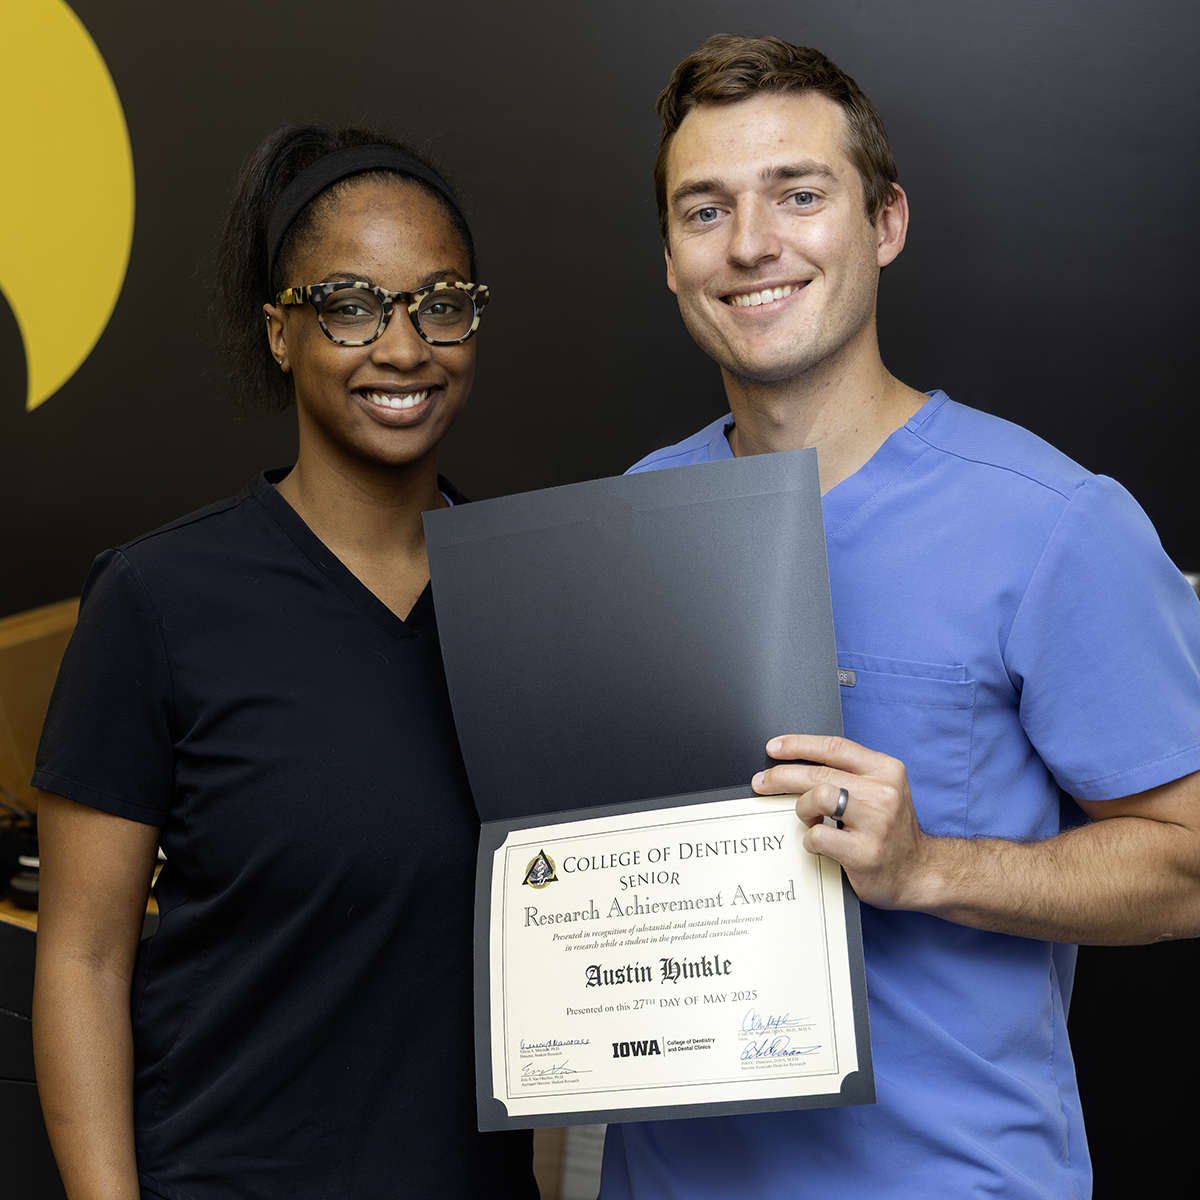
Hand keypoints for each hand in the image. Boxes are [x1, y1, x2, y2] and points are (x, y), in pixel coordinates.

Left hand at [753, 734, 930, 910]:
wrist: (920, 873)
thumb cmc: (891, 830)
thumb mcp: (881, 790)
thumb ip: (849, 774)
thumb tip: (798, 763)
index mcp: (885, 770)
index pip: (834, 747)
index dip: (798, 744)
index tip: (774, 747)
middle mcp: (883, 792)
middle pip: (818, 772)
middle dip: (781, 776)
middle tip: (762, 782)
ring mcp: (876, 823)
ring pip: (818, 796)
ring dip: (803, 808)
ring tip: (809, 819)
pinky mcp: (864, 852)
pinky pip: (818, 836)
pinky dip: (809, 840)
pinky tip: (818, 844)